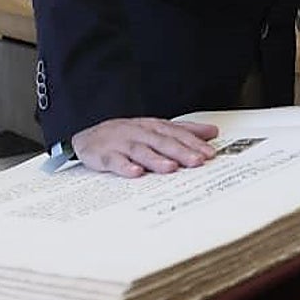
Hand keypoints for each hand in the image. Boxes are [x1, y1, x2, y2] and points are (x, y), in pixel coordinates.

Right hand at [70, 118, 218, 176]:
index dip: (193, 143)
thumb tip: (212, 132)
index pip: (176, 133)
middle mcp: (139, 132)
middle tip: (197, 161)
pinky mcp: (104, 155)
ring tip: (171, 168)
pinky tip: (135, 173)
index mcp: (153, 126)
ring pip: (141, 150)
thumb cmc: (126, 135)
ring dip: (156, 159)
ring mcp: (121, 143)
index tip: (210, 153)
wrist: (87, 138)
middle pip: (162, 142)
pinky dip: (125, 167)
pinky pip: (114, 161)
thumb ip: (184, 131)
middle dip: (180, 151)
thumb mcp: (155, 129)